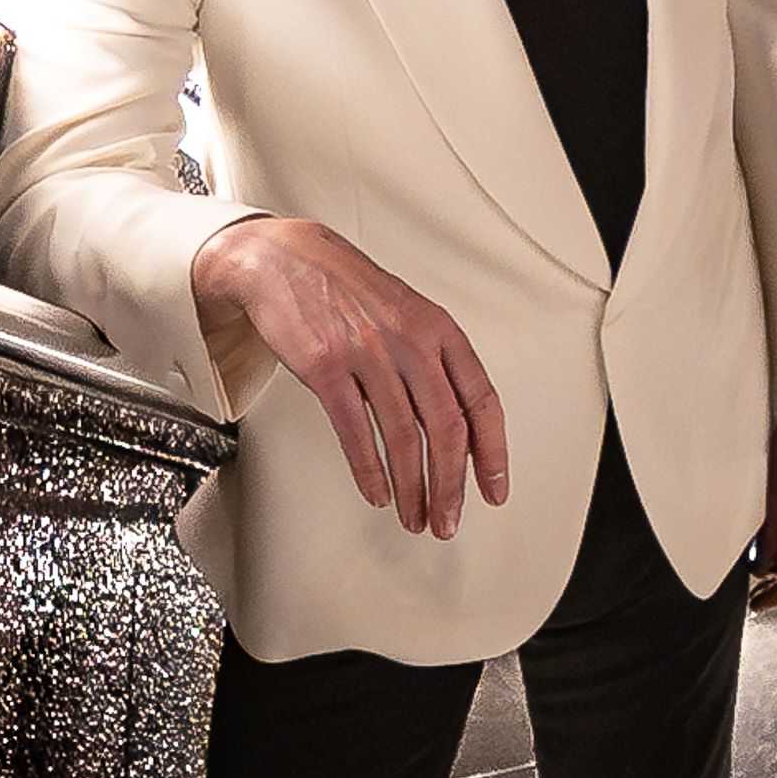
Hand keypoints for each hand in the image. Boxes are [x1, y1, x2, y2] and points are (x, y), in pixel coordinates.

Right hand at [190, 217, 510, 538]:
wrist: (282, 257)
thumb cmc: (345, 289)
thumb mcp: (405, 312)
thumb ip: (433, 363)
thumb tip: (457, 428)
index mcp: (438, 328)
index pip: (481, 400)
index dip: (492, 452)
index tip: (493, 489)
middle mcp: (409, 339)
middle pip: (446, 428)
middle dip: (451, 486)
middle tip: (448, 520)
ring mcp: (368, 352)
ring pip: (404, 438)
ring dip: (412, 489)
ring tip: (413, 516)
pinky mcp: (326, 367)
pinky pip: (356, 433)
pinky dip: (370, 472)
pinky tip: (377, 492)